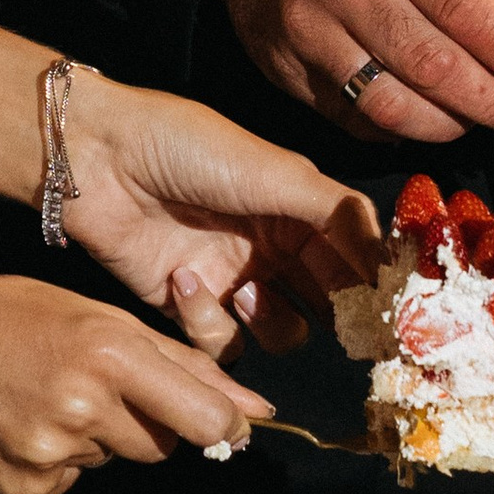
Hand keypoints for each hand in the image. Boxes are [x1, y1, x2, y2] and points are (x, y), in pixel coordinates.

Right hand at [0, 270, 276, 493]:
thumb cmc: (15, 316)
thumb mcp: (101, 317)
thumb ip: (183, 364)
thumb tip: (257, 411)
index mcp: (110, 353)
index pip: (205, 420)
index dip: (223, 426)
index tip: (225, 425)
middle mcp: (83, 407)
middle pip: (164, 446)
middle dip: (148, 422)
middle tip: (100, 386)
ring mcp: (48, 454)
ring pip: (113, 462)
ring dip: (98, 439)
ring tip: (49, 397)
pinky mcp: (22, 489)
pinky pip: (68, 484)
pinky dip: (56, 462)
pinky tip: (22, 425)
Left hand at [60, 72, 383, 350]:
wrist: (101, 162)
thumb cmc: (190, 148)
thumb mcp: (279, 172)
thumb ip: (341, 216)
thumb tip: (392, 260)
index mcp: (301, 209)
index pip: (356, 257)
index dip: (373, 286)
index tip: (391, 314)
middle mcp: (275, 248)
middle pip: (328, 302)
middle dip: (336, 317)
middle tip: (343, 327)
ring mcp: (234, 279)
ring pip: (282, 334)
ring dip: (273, 323)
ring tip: (248, 293)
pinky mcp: (191, 307)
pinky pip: (222, 344)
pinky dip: (207, 322)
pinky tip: (185, 281)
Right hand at [221, 0, 493, 143]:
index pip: (466, 7)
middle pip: (432, 65)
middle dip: (492, 101)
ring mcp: (305, 24)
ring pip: (390, 104)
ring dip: (450, 124)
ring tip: (479, 118)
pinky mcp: (283, 60)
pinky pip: (350, 116)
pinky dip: (398, 128)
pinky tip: (426, 116)